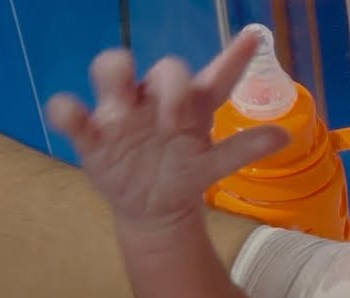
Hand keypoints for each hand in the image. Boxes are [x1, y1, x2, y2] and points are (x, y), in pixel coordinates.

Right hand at [45, 30, 286, 236]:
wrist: (154, 207)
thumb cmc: (183, 172)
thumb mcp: (214, 164)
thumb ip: (243, 149)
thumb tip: (283, 137)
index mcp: (192, 103)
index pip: (215, 76)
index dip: (233, 57)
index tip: (255, 38)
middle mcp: (156, 99)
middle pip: (162, 68)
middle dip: (172, 83)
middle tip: (176, 118)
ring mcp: (120, 113)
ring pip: (109, 71)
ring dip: (116, 76)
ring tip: (124, 109)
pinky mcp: (91, 134)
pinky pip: (69, 111)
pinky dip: (66, 110)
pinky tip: (74, 117)